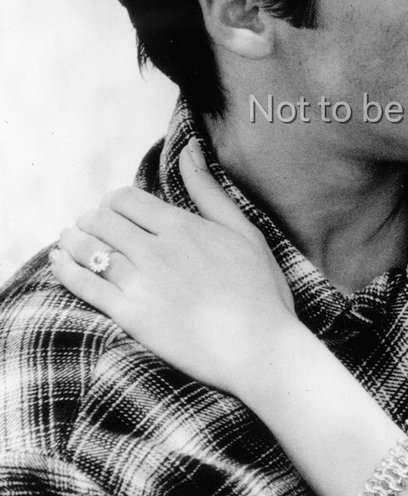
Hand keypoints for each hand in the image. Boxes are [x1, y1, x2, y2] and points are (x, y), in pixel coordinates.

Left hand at [49, 139, 298, 396]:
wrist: (258, 347)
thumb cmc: (260, 290)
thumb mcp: (244, 231)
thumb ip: (210, 190)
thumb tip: (189, 148)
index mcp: (183, 226)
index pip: (126, 199)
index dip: (115, 202)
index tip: (117, 211)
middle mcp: (156, 249)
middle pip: (101, 220)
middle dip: (91, 220)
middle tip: (92, 228)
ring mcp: (141, 282)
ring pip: (87, 248)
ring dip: (71, 240)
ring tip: (68, 241)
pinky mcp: (130, 314)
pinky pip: (83, 284)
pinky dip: (63, 269)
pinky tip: (58, 263)